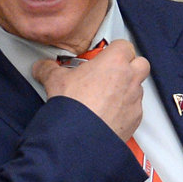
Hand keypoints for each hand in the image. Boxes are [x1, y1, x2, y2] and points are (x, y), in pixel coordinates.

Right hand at [32, 40, 149, 141]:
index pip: (124, 45)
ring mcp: (134, 100)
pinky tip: (107, 114)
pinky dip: (125, 110)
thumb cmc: (73, 106)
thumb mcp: (55, 80)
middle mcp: (129, 78)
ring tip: (106, 97)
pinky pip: (134, 109)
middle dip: (129, 66)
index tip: (103, 57)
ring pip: (138, 87)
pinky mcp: (135, 119)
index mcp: (114, 62)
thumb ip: (48, 69)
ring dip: (127, 89)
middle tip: (111, 73)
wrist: (79, 136)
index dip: (114, 50)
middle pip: (141, 63)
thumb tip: (42, 67)